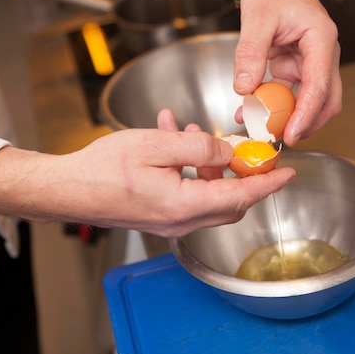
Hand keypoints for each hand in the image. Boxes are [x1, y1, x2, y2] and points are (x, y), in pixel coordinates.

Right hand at [0, 125, 295, 236]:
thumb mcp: (155, 146)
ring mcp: (170, 221)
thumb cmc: (102, 169)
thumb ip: (197, 148)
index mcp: (184, 206)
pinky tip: (173, 139)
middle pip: (229, 200)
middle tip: (241, 148)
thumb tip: (228, 150)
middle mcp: (181, 221)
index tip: (288, 172)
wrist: (66, 190)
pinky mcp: (160, 215)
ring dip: (207, 163)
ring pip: (208, 194)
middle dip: (239, 171)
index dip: (268, 183)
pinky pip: (186, 192)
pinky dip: (188, 168)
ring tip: (190, 132)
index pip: (241, 197)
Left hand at [233, 0, 342, 145]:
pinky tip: (253, 111)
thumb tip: (245, 89)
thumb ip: (250, 54)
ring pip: (310, 100)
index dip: (306, 114)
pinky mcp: (298, 67)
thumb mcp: (257, 19)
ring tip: (261, 128)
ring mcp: (312, 62)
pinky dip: (274, 106)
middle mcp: (323, 54)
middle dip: (307, 123)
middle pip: (326, 99)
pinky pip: (290, 93)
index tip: (290, 134)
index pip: (319, 85)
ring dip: (289, 117)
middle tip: (281, 140)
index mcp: (321, 39)